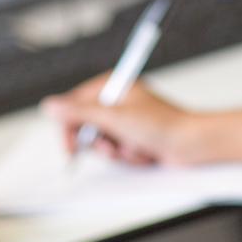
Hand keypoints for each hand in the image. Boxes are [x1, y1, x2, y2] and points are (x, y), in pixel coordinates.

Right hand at [41, 74, 211, 166]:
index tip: (71, 147)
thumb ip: (79, 113)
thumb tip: (50, 106)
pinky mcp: (133, 137)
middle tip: (114, 146)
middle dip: (102, 143)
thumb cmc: (161, 124)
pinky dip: (128, 156)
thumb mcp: (114, 118)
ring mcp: (124, 120)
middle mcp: (116, 101)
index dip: (69, 128)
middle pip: (86, 127)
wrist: (191, 144)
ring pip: (101, 144)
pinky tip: (143, 152)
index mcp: (111, 86)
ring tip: (136, 147)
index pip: (74, 105)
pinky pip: (116, 152)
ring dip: (118, 151)